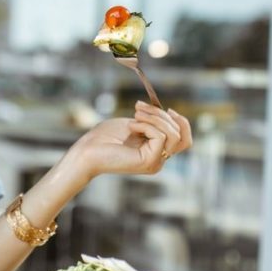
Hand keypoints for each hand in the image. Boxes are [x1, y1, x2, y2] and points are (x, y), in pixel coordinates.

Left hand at [68, 102, 192, 178]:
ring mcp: (155, 163)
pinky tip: (131, 126)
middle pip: (180, 135)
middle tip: (138, 107)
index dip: (181, 122)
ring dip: (155, 118)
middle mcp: (158, 160)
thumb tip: (167, 112)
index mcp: (156, 152)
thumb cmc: (104, 138)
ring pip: (173, 135)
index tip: (168, 109)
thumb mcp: (134, 124)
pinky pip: (160, 136)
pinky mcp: (149, 162)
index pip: (184, 140)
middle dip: (162, 115)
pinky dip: (146, 125)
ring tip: (135, 115)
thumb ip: (152, 121)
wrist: (87, 150)